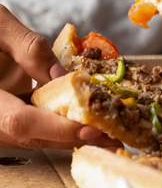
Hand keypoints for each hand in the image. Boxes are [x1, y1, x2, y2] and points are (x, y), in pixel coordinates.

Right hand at [0, 6, 119, 149]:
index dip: (57, 129)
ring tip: (110, 134)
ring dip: (68, 136)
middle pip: (28, 136)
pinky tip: (88, 122)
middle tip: (115, 138)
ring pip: (29, 136)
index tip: (93, 129)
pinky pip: (27, 128)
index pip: (19, 121)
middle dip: (72, 138)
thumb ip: (29, 48)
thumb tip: (64, 78)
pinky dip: (57, 127)